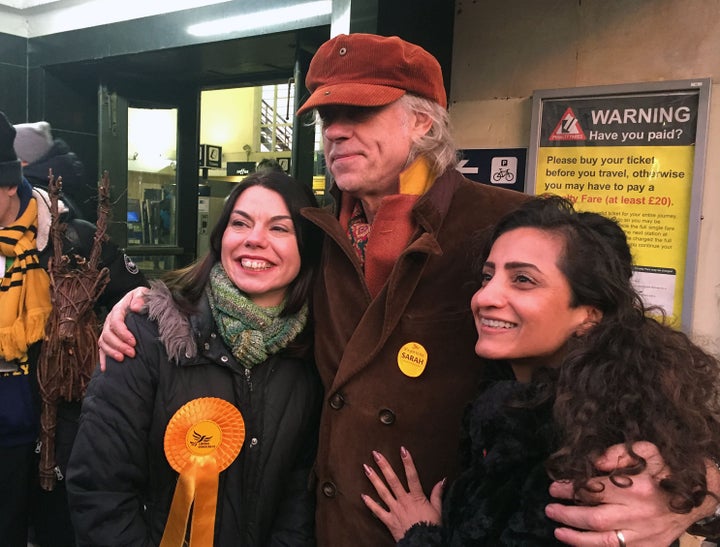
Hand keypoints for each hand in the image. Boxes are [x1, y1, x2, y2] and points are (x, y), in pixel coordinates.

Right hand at [98, 287, 148, 370]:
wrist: (141, 303)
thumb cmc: (143, 299)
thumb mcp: (143, 293)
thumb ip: (141, 297)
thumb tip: (135, 307)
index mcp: (118, 309)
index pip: (116, 322)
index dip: (123, 333)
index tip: (134, 342)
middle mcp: (110, 320)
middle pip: (108, 335)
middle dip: (119, 345)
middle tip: (132, 353)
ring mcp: (108, 330)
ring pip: (103, 343)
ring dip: (112, 352)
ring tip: (122, 359)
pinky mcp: (109, 339)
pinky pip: (102, 350)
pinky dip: (103, 359)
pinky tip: (106, 368)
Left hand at [361, 447, 442, 541]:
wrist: (424, 543)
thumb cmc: (432, 527)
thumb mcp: (438, 510)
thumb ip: (437, 494)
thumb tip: (443, 480)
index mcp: (416, 497)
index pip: (412, 476)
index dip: (408, 462)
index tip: (402, 449)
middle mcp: (404, 501)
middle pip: (393, 480)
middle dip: (384, 466)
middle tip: (375, 454)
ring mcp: (395, 510)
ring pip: (383, 492)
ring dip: (374, 479)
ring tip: (366, 468)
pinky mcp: (389, 520)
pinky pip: (378, 511)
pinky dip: (370, 504)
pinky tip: (362, 496)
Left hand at [545, 441, 715, 545]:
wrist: (701, 494)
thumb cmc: (667, 469)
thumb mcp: (647, 450)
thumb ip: (618, 452)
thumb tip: (595, 462)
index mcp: (637, 487)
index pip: (594, 490)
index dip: (570, 489)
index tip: (555, 488)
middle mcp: (640, 513)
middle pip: (595, 518)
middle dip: (568, 514)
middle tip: (550, 509)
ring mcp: (646, 534)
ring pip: (604, 541)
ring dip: (577, 538)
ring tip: (558, 530)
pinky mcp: (651, 546)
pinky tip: (582, 544)